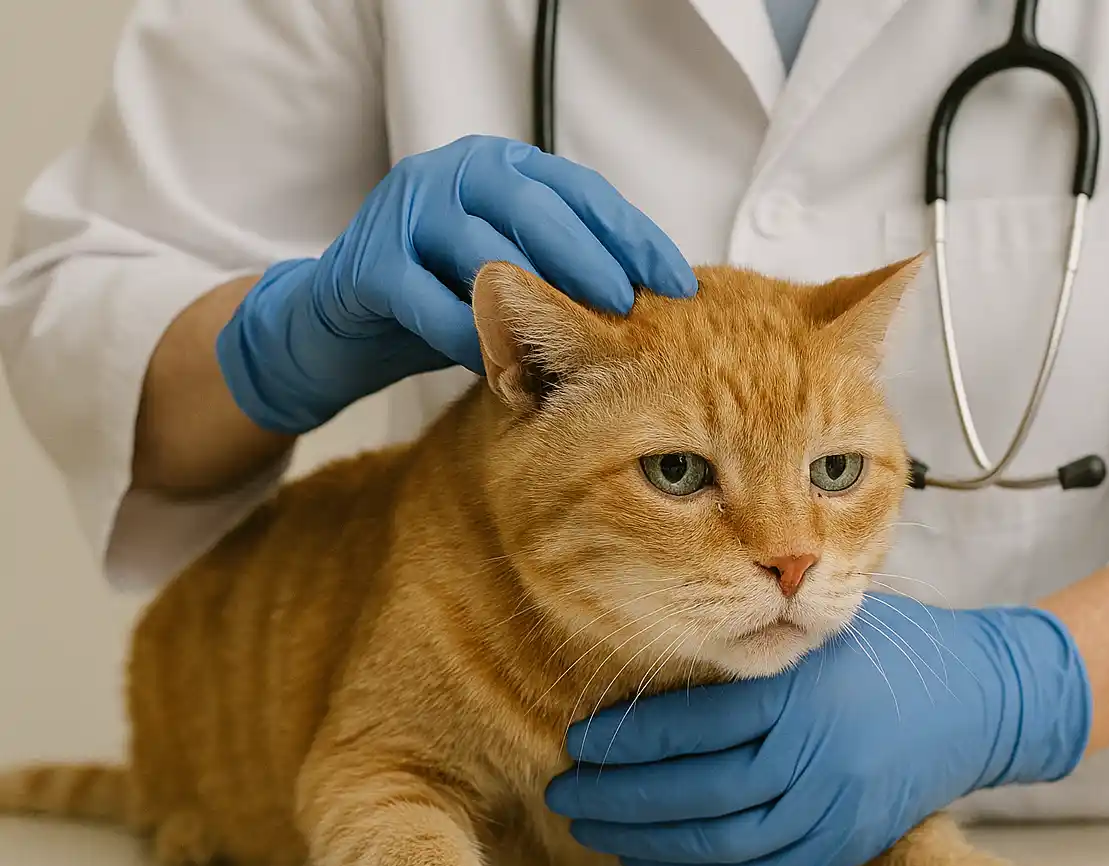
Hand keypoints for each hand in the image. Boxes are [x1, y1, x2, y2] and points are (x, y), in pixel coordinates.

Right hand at [215, 134, 695, 434]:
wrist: (341, 324)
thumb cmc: (447, 297)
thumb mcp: (518, 274)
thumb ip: (571, 269)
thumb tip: (663, 303)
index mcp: (502, 167)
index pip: (581, 192)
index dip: (632, 237)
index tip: (678, 283)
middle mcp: (454, 175)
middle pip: (533, 210)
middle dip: (588, 260)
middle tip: (628, 308)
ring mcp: (405, 213)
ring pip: (480, 253)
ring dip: (531, 304)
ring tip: (577, 345)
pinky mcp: (366, 266)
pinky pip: (424, 302)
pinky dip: (464, 336)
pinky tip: (498, 367)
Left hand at [544, 592, 1092, 865]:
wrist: (978, 699)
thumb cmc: (885, 652)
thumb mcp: (818, 629)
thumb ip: (746, 652)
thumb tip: (645, 680)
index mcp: (802, 693)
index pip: (694, 727)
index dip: (627, 740)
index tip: (579, 740)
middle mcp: (818, 756)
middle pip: (697, 793)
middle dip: (617, 798)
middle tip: (565, 791)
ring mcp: (835, 808)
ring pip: (722, 842)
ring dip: (646, 839)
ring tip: (595, 825)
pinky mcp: (846, 842)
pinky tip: (654, 853)